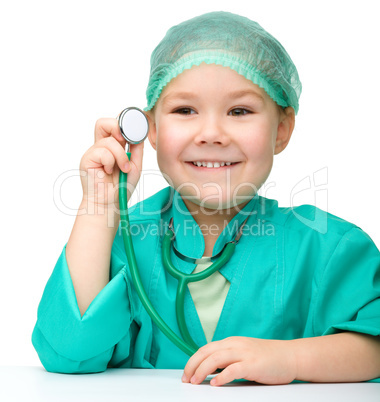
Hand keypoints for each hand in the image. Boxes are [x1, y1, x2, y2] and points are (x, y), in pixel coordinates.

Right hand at [80, 118, 143, 207]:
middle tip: (126, 143)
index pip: (114, 125)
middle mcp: (101, 147)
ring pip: (108, 140)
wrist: (110, 204)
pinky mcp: (87, 160)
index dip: (124, 124)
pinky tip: (109, 171)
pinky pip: (102, 152)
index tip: (135, 133)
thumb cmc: (121, 187)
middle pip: (103, 123)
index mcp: (112, 147)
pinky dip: (111, 162)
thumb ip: (136, 148)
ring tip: (123, 168)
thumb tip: (139, 133)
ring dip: (120, 155)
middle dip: (118, 128)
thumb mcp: (135, 165)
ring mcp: (93, 153)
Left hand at [182, 336, 297, 385]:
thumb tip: (210, 371)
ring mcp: (244, 353)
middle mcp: (236, 345)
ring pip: (216, 359)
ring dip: (202, 371)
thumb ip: (229, 359)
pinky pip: (233, 369)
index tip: (186, 373)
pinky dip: (221, 376)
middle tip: (186, 379)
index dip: (193, 360)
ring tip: (195, 382)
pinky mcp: (253, 364)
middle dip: (193, 365)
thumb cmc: (268, 358)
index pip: (206, 349)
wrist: (291, 356)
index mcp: (232, 342)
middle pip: (207, 352)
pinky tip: (215, 384)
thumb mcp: (244, 353)